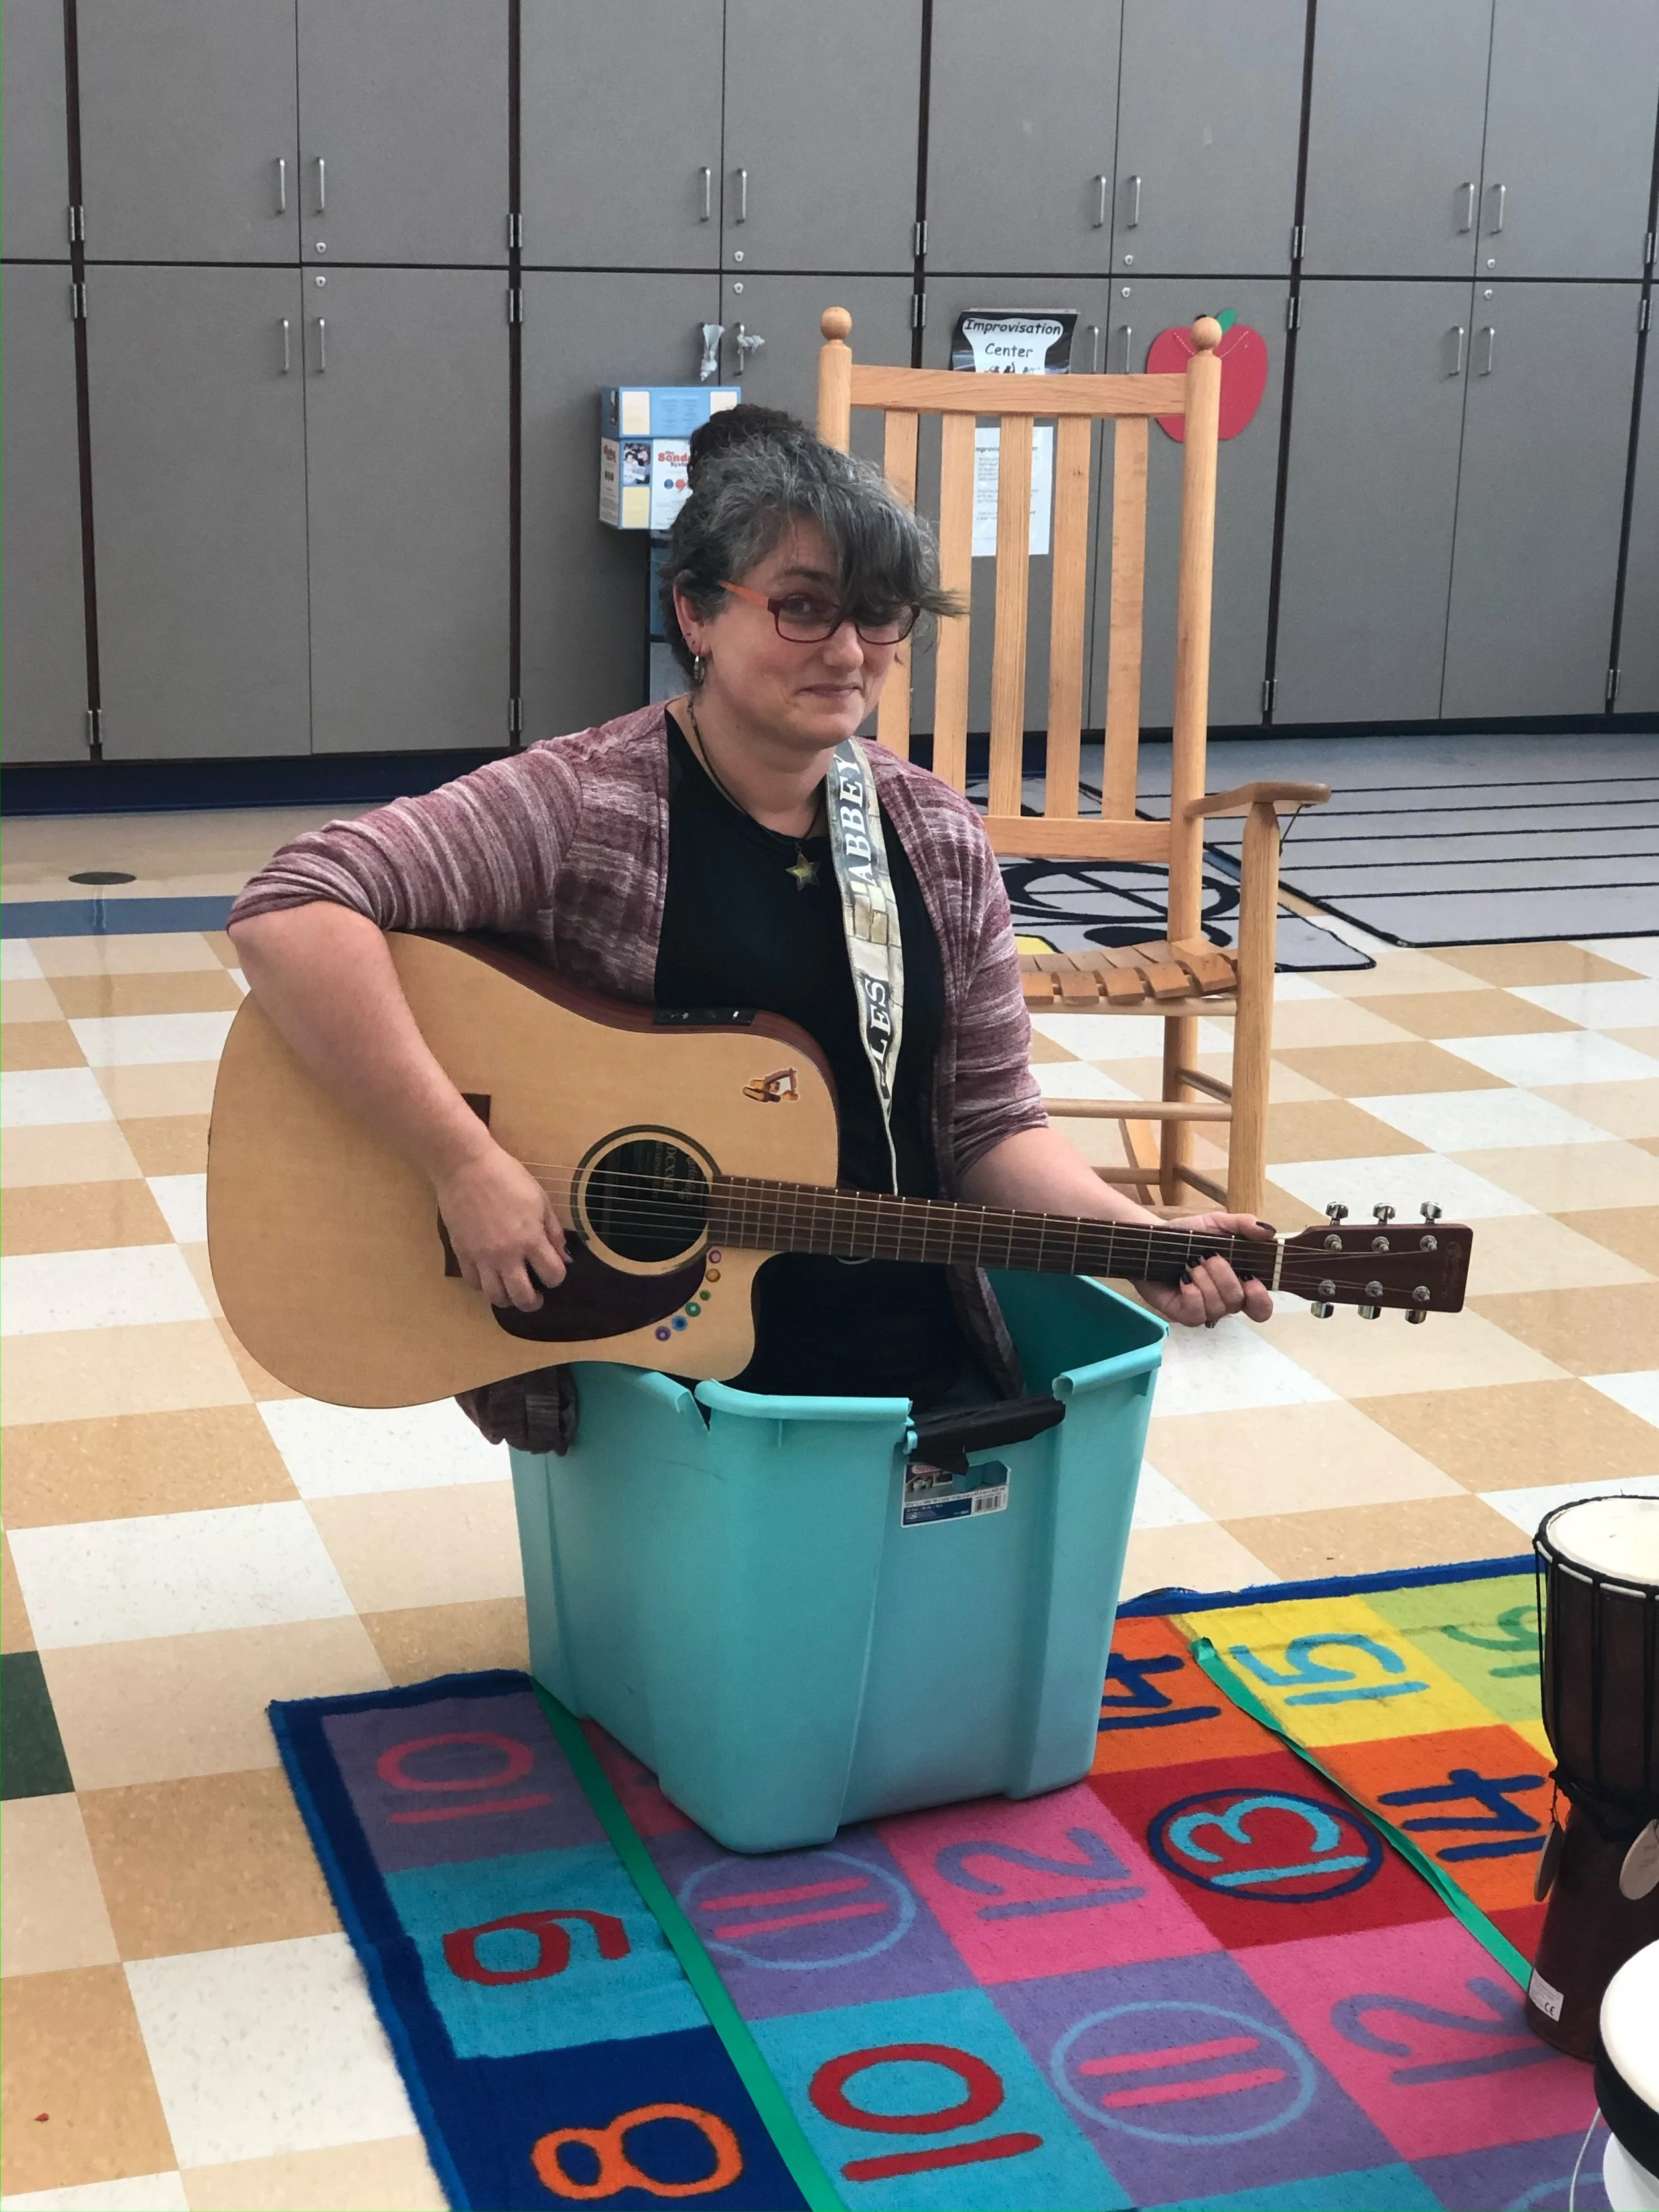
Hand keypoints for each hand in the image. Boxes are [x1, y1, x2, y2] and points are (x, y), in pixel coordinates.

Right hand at [434, 1143, 567, 1311]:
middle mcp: (507, 1254)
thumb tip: (565, 1258)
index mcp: (531, 1239)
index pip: (552, 1275)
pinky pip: (473, 1283)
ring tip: (512, 1292)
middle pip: (523, 1297)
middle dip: (533, 1302)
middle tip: (535, 1296)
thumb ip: (554, 1232)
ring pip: (496, 1297)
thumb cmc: (508, 1177)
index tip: (553, 1270)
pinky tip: (490, 1276)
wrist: (466, 1167)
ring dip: (507, 1299)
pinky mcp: (462, 1253)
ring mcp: (482, 1257)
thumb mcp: (540, 1200)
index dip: (557, 1277)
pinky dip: (484, 1285)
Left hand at [1136, 1212, 1274, 1329]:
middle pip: (1238, 1303)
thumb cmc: (1189, 1235)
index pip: (1261, 1307)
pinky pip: (1196, 1314)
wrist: (1153, 1240)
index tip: (1250, 1277)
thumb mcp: (1217, 1223)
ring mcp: (1204, 1309)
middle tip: (1207, 1256)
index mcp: (1240, 1282)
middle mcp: (1224, 1300)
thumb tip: (1270, 1231)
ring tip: (1191, 1262)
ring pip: (1217, 1308)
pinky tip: (1183, 1278)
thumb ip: (1243, 1225)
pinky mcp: (1183, 1314)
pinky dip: (1192, 1293)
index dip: (1260, 1298)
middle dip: (1224, 1276)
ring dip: (1204, 1280)